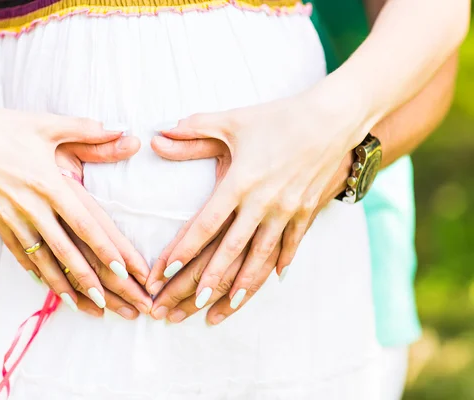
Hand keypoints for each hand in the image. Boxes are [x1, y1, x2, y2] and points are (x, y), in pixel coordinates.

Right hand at [0, 93, 149, 310]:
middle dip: (88, 278)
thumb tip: (121, 130)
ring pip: (40, 258)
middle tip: (108, 302)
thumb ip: (86, 130)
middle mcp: (31, 205)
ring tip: (80, 304)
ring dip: (61, 284)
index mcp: (49, 183)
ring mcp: (10, 216)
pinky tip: (45, 284)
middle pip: (65, 249)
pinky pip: (16, 251)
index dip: (104, 248)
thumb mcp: (46, 124)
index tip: (123, 270)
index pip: (83, 223)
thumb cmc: (4, 126)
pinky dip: (32, 269)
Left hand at [149, 92, 363, 314]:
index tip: (166, 271)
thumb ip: (194, 130)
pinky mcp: (307, 212)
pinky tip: (271, 281)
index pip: (206, 223)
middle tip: (189, 304)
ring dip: (242, 285)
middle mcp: (263, 202)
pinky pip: (292, 245)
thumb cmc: (278, 117)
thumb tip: (157, 136)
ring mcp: (288, 211)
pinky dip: (281, 264)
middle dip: (207, 281)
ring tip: (224, 307)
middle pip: (230, 250)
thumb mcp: (233, 120)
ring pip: (261, 257)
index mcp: (240, 182)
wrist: (333, 118)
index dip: (184, 249)